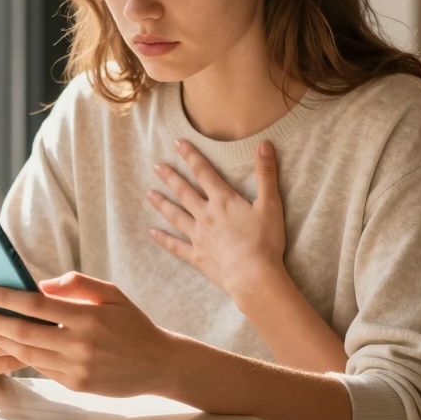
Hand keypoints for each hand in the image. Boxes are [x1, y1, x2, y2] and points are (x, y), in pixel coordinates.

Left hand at [0, 272, 176, 396]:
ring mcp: (76, 368)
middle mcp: (80, 344)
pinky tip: (10, 346)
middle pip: (26, 332)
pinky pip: (42, 368)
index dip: (10, 298)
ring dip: (4, 341)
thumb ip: (78, 284)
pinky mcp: (75, 384)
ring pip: (29, 353)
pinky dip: (23, 356)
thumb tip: (43, 285)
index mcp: (88, 317)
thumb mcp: (112, 294)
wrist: (158, 364)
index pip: (38, 306)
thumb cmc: (132, 323)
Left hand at [147, 139, 287, 302]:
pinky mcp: (196, 256)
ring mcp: (199, 236)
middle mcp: (206, 215)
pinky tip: (152, 232)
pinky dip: (163, 239)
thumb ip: (266, 173)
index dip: (191, 156)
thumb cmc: (264, 241)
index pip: (204, 173)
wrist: (253, 275)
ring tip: (149, 194)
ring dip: (162, 204)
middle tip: (157, 166)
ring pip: (176, 215)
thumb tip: (264, 143)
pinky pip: (175, 246)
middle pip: (184, 192)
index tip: (177, 144)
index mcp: (223, 201)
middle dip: (171, 177)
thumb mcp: (270, 204)